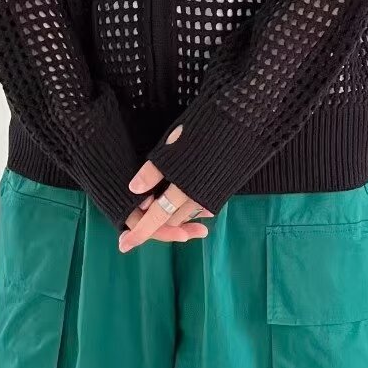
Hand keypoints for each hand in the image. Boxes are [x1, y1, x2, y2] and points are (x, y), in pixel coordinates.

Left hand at [120, 128, 212, 251]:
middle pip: (170, 221)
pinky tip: (182, 193)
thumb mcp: (172, 146)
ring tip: (159, 201)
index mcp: (182, 189)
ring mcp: (213, 196)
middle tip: (140, 215)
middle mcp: (198, 199)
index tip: (123, 245)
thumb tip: (134, 190)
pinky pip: (202, 207)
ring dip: (172, 213)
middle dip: (155, 222)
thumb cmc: (204, 128)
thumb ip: (154, 170)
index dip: (139, 233)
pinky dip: (189, 205)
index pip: (155, 219)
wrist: (244, 122)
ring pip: (186, 215)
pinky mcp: (223, 191)